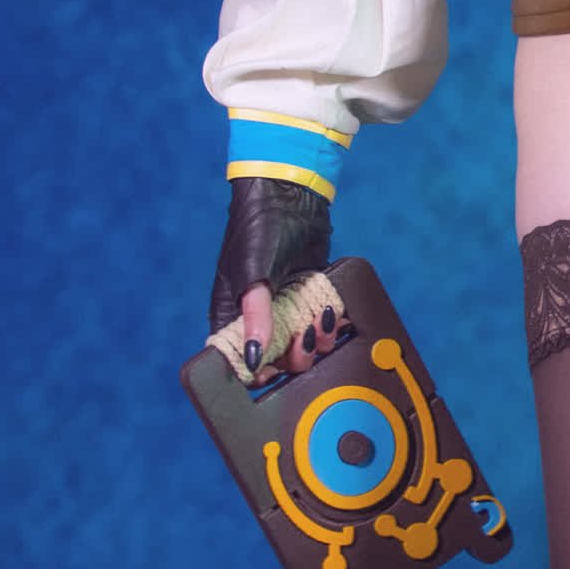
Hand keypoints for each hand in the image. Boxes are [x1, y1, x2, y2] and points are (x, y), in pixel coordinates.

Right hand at [209, 175, 349, 379]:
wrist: (290, 195)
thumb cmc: (257, 230)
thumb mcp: (254, 277)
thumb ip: (255, 317)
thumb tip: (253, 358)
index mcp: (232, 312)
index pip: (238, 355)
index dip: (255, 371)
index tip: (272, 373)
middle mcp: (258, 312)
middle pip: (276, 354)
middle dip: (294, 355)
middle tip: (305, 343)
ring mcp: (286, 303)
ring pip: (302, 339)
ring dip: (316, 340)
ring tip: (324, 326)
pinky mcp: (310, 292)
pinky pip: (320, 318)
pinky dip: (329, 322)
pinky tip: (336, 317)